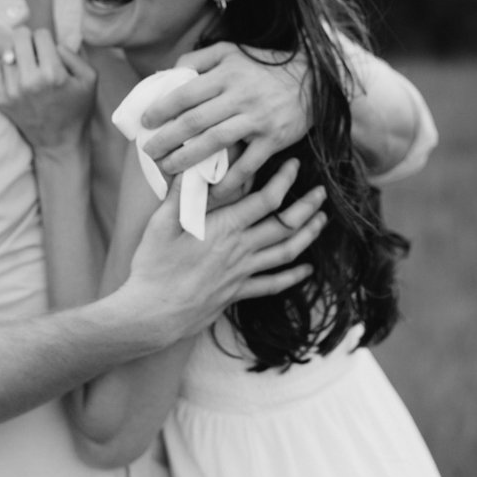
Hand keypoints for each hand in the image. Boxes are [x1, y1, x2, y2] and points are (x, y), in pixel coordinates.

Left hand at [0, 27, 96, 151]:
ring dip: (16, 53)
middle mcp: (29, 81)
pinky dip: (5, 65)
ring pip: (6, 51)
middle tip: (34, 50)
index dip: (46, 38)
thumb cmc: (76, 108)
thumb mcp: (89, 79)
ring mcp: (12, 91)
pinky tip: (16, 72)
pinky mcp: (1, 99)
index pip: (40, 34)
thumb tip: (54, 41)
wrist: (58, 141)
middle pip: (19, 37)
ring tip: (26, 64)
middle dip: (28, 39)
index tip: (47, 48)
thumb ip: (74, 54)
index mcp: (52, 74)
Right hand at [123, 158, 326, 343]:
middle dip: (307, 206)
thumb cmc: (154, 266)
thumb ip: (180, 194)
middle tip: (322, 192)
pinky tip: (306, 270)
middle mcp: (240, 249)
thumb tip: (190, 166)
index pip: (265, 200)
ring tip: (322, 221)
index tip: (293, 165)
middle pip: (285, 225)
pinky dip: (293, 276)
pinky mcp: (237, 292)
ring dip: (308, 235)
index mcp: (223, 228)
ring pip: (287, 252)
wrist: (154, 311)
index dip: (284, 181)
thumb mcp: (160, 224)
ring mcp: (242, 272)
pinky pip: (273, 284)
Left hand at [138, 42, 308, 199]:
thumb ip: (198, 58)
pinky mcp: (275, 139)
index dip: (161, 109)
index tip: (144, 122)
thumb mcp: (231, 51)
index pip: (185, 93)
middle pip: (195, 121)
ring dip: (187, 160)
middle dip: (167, 139)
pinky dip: (229, 181)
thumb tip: (168, 74)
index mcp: (226, 73)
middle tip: (148, 152)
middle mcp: (240, 95)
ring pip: (215, 142)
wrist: (315, 79)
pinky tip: (211, 192)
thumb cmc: (263, 66)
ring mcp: (258, 119)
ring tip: (167, 169)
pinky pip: (248, 164)